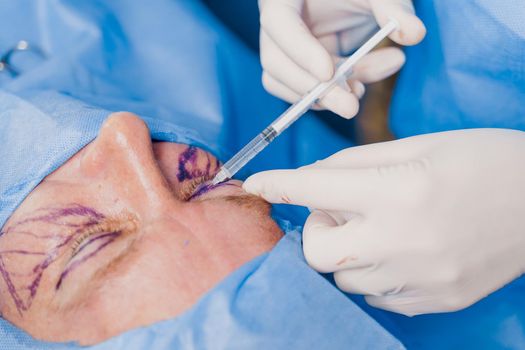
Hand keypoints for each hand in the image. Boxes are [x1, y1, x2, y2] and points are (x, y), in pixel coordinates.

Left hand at [244, 129, 524, 314]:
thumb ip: (357, 162)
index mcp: (399, 191)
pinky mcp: (435, 301)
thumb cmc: (483, 160)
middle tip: (341, 207)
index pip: (316, 189)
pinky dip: (374, 271)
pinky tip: (398, 249)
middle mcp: (403, 241)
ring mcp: (419, 279)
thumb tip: (315, 178)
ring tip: (376, 227)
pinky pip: (378, 296)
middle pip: (318, 252)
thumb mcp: (419, 145)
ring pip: (345, 278)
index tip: (257, 183)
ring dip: (347, 250)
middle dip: (318, 227)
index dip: (279, 184)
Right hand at [258, 0, 425, 118]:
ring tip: (368, 86)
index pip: (279, 25)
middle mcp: (278, 26)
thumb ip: (395, 8)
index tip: (329, 74)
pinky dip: (342, 91)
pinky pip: (312, 90)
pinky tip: (376, 72)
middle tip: (351, 106)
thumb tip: (415, 34)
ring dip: (329, 95)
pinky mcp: (303, 68)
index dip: (300, 52)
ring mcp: (288, 50)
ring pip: (291, 85)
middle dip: (314, 90)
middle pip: (276, 65)